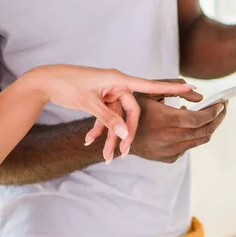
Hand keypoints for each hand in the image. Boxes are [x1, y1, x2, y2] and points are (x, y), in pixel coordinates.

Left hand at [25, 65, 195, 160]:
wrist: (43, 81)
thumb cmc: (66, 84)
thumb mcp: (89, 103)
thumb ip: (109, 119)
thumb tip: (126, 134)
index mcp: (119, 80)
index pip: (151, 86)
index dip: (172, 88)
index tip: (191, 88)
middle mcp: (117, 86)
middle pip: (131, 113)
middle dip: (127, 134)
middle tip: (126, 152)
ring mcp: (109, 94)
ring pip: (118, 120)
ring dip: (111, 138)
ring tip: (107, 156)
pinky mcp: (100, 100)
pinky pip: (106, 118)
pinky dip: (99, 131)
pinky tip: (90, 142)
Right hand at [126, 96, 227, 163]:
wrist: (117, 137)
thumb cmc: (132, 110)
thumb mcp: (149, 92)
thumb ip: (175, 88)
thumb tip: (200, 96)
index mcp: (165, 120)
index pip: (199, 118)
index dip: (214, 112)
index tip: (223, 103)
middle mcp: (169, 138)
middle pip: (205, 131)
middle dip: (218, 119)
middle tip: (223, 108)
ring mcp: (170, 150)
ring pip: (200, 140)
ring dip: (208, 126)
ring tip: (207, 114)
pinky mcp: (169, 158)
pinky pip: (189, 146)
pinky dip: (193, 135)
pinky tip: (188, 125)